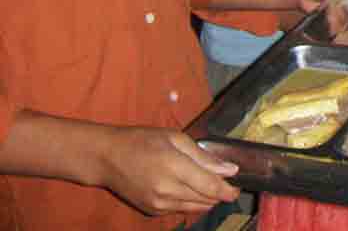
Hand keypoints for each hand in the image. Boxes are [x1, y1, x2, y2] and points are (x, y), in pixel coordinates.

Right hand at [98, 127, 239, 215]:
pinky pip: (180, 210)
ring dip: (207, 199)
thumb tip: (229, 169)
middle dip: (220, 193)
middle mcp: (167, 190)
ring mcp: (159, 204)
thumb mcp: (175, 138)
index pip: (211, 187)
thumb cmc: (143, 141)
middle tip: (226, 182)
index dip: (229, 190)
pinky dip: (191, 202)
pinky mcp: (152, 211)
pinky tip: (189, 188)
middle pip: (206, 200)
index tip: (238, 187)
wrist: (107, 158)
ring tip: (210, 184)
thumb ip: (203, 156)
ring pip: (195, 208)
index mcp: (175, 167)